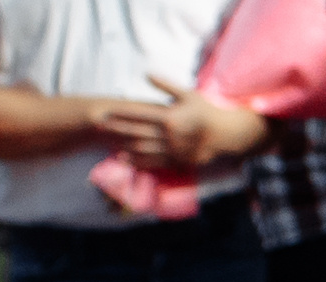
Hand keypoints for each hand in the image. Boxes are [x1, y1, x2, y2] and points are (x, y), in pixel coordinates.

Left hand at [115, 76, 266, 169]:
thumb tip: (145, 73)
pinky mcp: (178, 161)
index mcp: (170, 118)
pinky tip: (127, 160)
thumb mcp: (187, 94)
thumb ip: (165, 85)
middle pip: (137, 132)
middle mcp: (170, 136)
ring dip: (125, 146)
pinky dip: (139, 162)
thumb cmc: (206, 111)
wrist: (227, 135)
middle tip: (99, 125)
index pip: (139, 114)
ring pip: (143, 150)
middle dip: (117, 129)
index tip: (106, 111)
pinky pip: (155, 163)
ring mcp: (174, 151)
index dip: (120, 113)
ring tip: (109, 143)